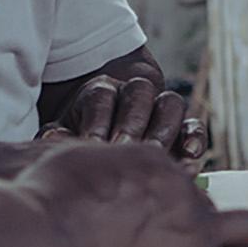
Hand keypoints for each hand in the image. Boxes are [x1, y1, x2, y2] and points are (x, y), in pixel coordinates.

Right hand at [11, 142, 247, 246]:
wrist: (40, 236)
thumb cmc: (37, 202)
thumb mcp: (68, 162)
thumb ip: (94, 168)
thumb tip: (91, 174)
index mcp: (152, 161)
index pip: (180, 183)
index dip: (166, 209)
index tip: (145, 230)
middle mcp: (182, 187)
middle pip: (211, 207)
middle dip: (197, 228)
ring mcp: (195, 226)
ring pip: (246, 232)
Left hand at [58, 66, 210, 161]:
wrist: (99, 139)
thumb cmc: (77, 139)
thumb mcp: (62, 134)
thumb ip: (57, 135)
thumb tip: (53, 136)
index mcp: (100, 91)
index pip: (102, 97)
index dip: (97, 121)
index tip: (90, 145)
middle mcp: (133, 93)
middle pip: (140, 94)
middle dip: (131, 124)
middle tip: (122, 149)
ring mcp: (159, 109)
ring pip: (170, 104)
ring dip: (162, 130)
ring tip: (153, 155)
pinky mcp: (181, 129)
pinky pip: (193, 126)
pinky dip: (194, 138)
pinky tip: (189, 155)